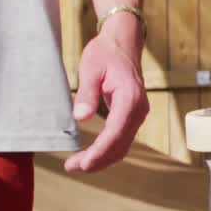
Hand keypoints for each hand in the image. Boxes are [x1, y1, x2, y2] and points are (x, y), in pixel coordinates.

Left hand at [65, 14, 148, 172]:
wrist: (122, 42)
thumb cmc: (105, 53)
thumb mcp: (90, 68)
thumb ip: (87, 93)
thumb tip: (80, 118)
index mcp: (130, 98)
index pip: (115, 133)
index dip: (98, 152)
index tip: (81, 164)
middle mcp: (139, 109)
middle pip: (120, 145)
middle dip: (98, 161)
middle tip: (72, 167)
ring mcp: (138, 113)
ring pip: (122, 145)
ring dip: (102, 158)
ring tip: (77, 164)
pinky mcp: (133, 115)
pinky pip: (122, 139)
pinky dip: (108, 150)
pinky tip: (92, 154)